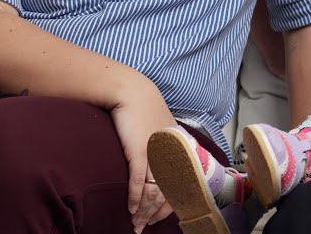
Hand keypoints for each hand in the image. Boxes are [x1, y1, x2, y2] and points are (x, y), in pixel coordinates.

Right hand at [110, 84, 176, 232]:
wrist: (130, 91)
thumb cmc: (143, 110)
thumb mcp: (161, 129)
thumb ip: (165, 148)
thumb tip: (162, 165)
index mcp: (179, 149)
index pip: (179, 185)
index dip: (169, 205)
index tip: (158, 217)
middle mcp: (171, 154)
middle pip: (166, 192)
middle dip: (155, 213)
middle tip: (144, 226)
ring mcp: (155, 154)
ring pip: (153, 191)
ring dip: (144, 210)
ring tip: (136, 223)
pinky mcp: (139, 151)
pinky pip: (138, 181)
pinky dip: (135, 197)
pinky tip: (131, 208)